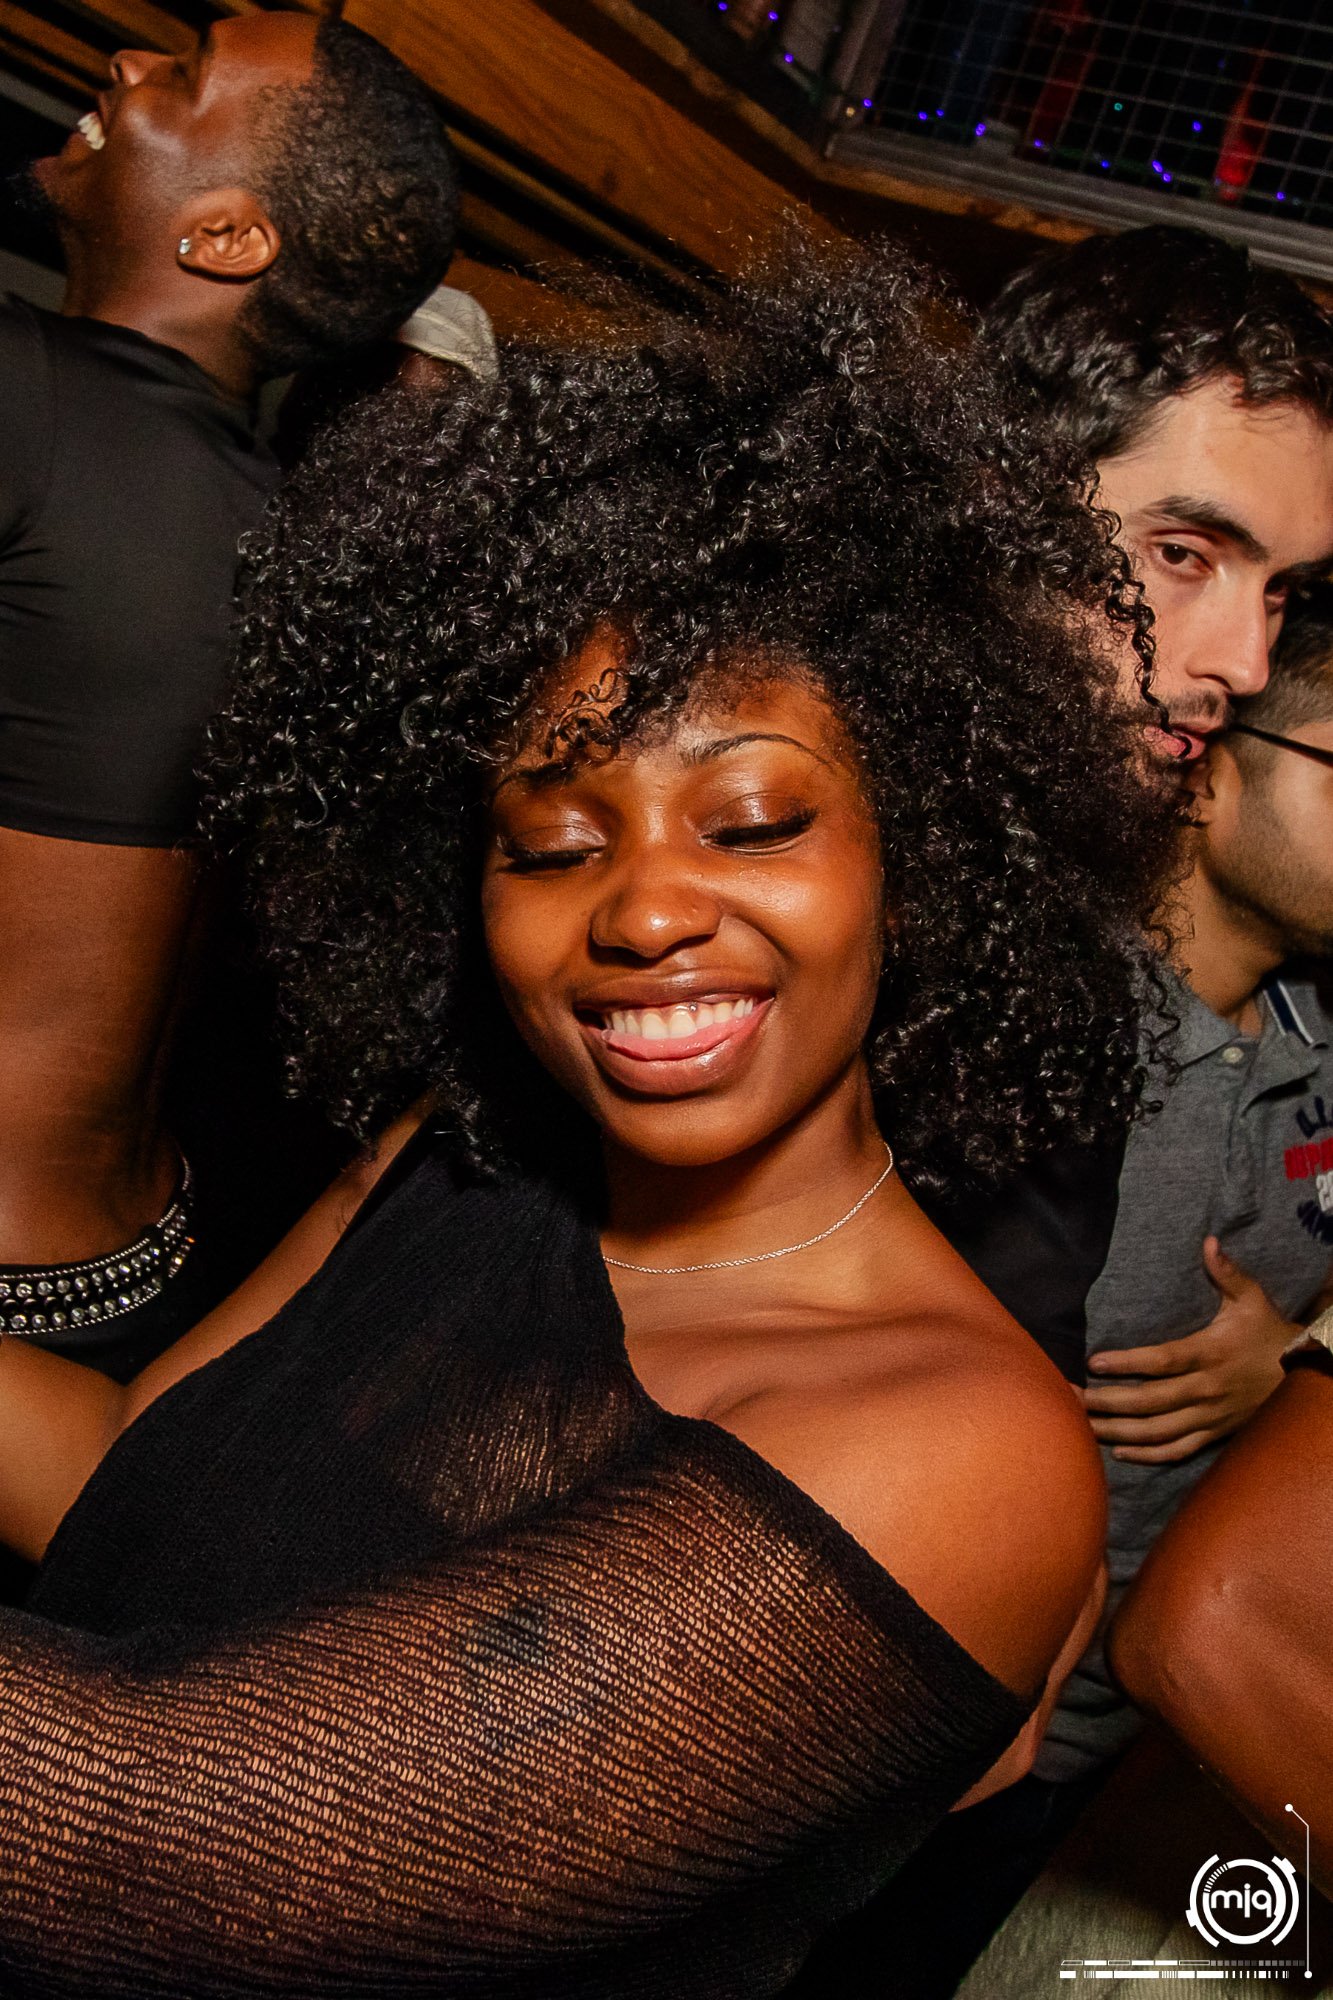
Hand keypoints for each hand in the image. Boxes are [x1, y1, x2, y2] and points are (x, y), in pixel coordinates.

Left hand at [1083, 1237, 1298, 1464]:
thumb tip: (1208, 1241)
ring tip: (1082, 1426)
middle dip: (1107, 1402)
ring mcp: (1210, 1416)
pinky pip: (1177, 1451)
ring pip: (1158, 1432)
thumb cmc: (1268, 1331)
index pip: (1163, 1361)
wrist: (1302, 1373)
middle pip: (1150, 1402)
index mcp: (1210, 1354)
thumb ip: (1227, 1272)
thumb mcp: (1251, 1298)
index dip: (1128, 1364)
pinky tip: (1118, 1452)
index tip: (1094, 1362)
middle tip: (1071, 1398)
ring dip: (1118, 1432)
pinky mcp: (1214, 1434)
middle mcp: (1207, 1389)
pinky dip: (1148, 1456)